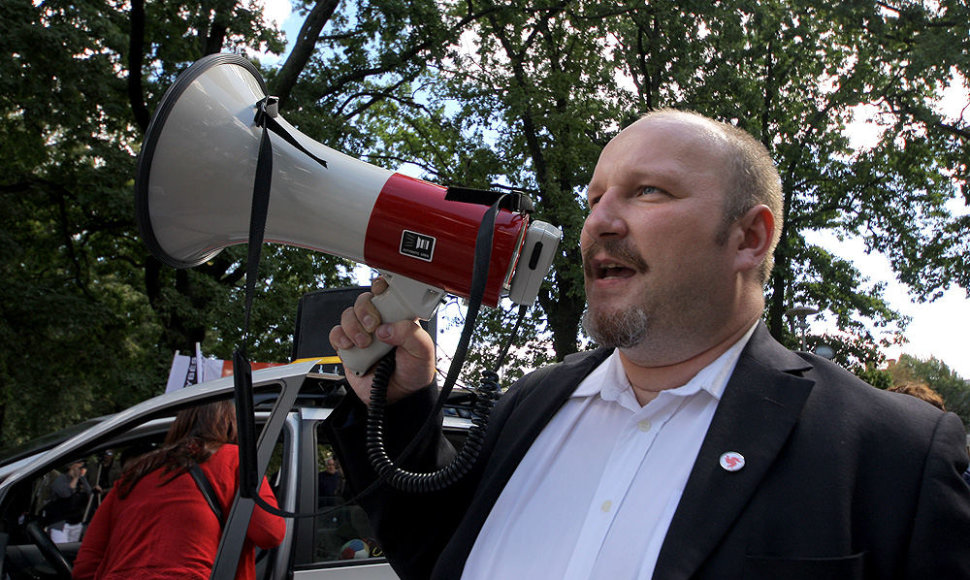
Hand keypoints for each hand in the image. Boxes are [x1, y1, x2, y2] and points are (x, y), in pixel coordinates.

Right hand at [329, 277, 435, 404]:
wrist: (398, 398)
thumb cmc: (414, 372)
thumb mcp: (423, 351)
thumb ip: (410, 334)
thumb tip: (386, 329)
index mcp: (399, 317)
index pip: (388, 292)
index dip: (381, 286)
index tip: (380, 290)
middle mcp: (380, 322)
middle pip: (363, 300)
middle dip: (365, 310)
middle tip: (373, 326)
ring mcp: (362, 333)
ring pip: (348, 315)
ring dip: (353, 326)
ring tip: (364, 343)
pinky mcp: (348, 347)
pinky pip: (336, 334)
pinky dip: (340, 337)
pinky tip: (351, 346)